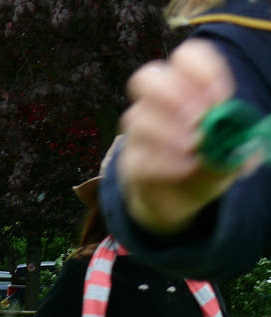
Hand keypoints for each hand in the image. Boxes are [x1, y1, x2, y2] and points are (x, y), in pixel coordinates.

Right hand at [118, 39, 239, 232]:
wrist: (178, 200)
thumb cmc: (205, 165)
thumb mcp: (230, 152)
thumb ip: (237, 143)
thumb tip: (244, 139)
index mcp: (184, 90)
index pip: (185, 58)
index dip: (202, 71)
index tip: (220, 97)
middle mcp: (154, 106)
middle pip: (147, 78)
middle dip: (173, 94)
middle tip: (197, 118)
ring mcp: (137, 134)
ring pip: (139, 119)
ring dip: (170, 132)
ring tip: (194, 148)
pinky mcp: (129, 163)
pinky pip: (138, 156)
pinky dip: (164, 162)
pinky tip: (185, 170)